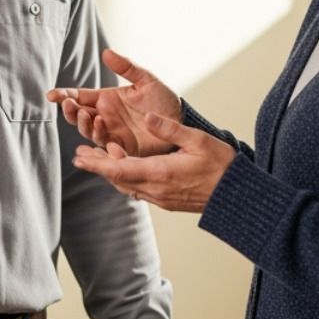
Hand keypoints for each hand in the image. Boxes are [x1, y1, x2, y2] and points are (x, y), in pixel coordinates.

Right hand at [48, 48, 182, 156]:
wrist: (181, 122)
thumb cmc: (163, 100)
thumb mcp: (146, 80)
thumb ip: (127, 67)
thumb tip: (106, 52)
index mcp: (106, 99)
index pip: (79, 97)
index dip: (64, 96)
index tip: (51, 95)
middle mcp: (105, 116)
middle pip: (78, 116)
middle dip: (71, 112)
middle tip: (70, 105)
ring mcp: (112, 132)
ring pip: (89, 131)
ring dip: (85, 125)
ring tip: (90, 116)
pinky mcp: (122, 147)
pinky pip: (106, 146)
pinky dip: (101, 139)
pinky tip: (102, 130)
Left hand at [73, 112, 233, 212]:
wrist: (238, 195)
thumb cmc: (222, 166)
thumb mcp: (198, 140)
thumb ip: (170, 128)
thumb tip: (147, 116)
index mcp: (160, 172)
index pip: (120, 168)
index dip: (97, 162)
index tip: (80, 157)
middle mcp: (156, 189)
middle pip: (118, 179)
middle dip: (98, 166)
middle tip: (80, 156)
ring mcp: (161, 198)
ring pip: (127, 186)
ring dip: (111, 173)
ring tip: (97, 161)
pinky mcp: (167, 202)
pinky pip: (139, 190)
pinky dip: (126, 179)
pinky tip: (123, 170)